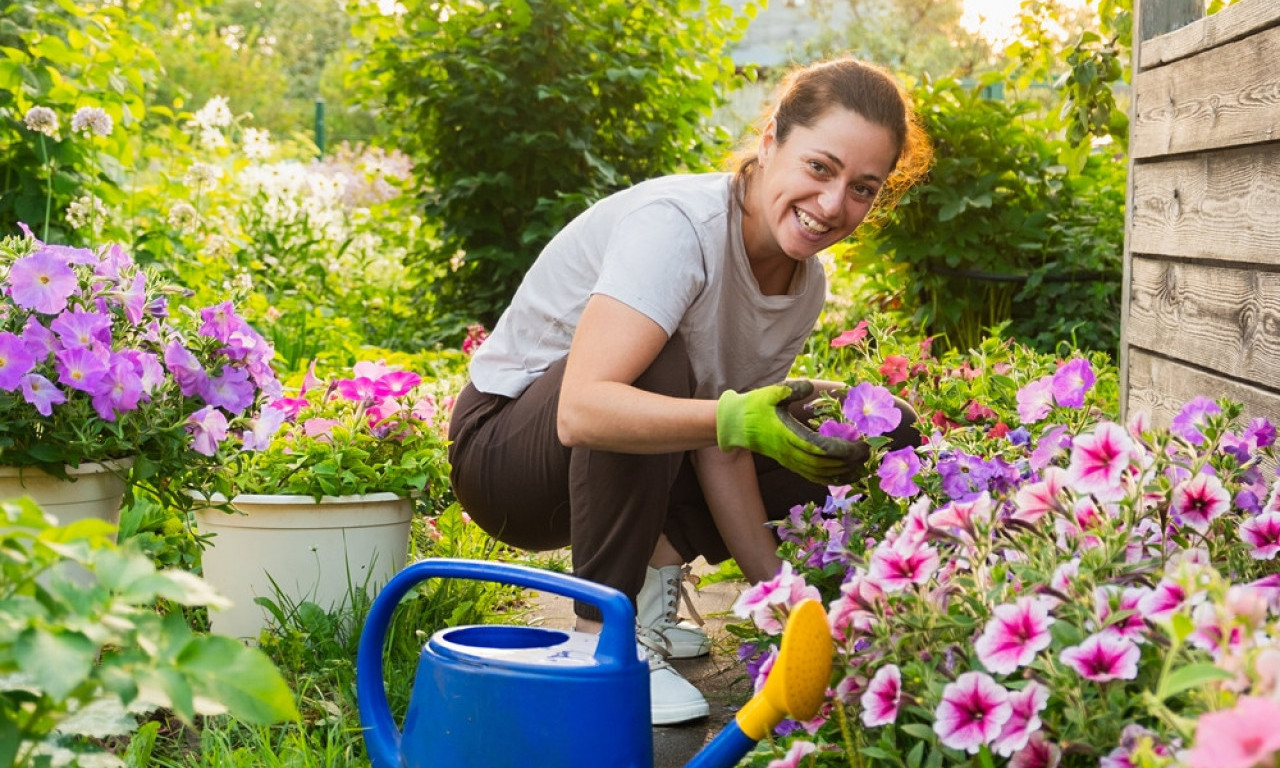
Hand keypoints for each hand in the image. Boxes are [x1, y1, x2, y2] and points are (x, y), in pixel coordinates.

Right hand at [716, 381, 868, 483]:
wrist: (734, 425)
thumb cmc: (754, 406)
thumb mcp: (771, 392)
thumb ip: (791, 389)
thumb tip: (809, 387)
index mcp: (788, 435)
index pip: (821, 448)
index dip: (844, 450)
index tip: (862, 445)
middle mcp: (790, 452)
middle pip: (825, 464)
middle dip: (849, 462)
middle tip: (869, 455)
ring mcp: (789, 460)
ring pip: (819, 473)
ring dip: (842, 474)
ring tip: (862, 471)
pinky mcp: (789, 463)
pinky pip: (811, 476)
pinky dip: (829, 478)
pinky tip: (843, 476)